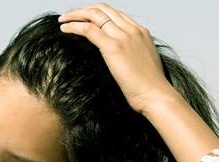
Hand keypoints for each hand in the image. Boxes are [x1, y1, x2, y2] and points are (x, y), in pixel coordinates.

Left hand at [58, 3, 178, 113]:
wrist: (156, 95)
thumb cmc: (150, 88)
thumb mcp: (143, 64)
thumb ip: (132, 55)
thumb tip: (121, 61)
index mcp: (141, 32)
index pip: (115, 13)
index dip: (97, 13)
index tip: (84, 18)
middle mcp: (132, 29)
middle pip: (103, 9)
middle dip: (84, 10)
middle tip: (69, 16)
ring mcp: (123, 36)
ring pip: (94, 15)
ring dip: (75, 15)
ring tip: (62, 20)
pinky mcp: (113, 47)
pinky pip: (88, 29)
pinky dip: (74, 26)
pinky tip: (64, 29)